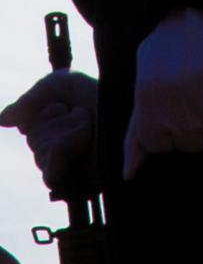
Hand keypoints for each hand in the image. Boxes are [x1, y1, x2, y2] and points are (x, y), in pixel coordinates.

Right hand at [1, 70, 98, 191]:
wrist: (128, 103)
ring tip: (88, 125)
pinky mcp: (84, 178)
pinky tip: (75, 142)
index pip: (31, 128)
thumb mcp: (60, 84)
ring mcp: (74, 162)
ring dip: (63, 136)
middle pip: (36, 145)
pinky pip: (52, 175)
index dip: (43, 114)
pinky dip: (58, 157)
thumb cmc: (99, 91)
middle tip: (80, 114)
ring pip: (42, 158)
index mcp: (58, 126)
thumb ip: (29, 101)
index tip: (63, 104)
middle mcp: (65, 145)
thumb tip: (2, 120)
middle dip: (54, 125)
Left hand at [123, 9, 202, 179]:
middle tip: (202, 84)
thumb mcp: (145, 84)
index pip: (165, 145)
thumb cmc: (175, 44)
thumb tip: (131, 175)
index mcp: (150, 107)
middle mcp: (178, 109)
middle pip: (200, 140)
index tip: (180, 97)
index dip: (176, 124)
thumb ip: (137, 132)